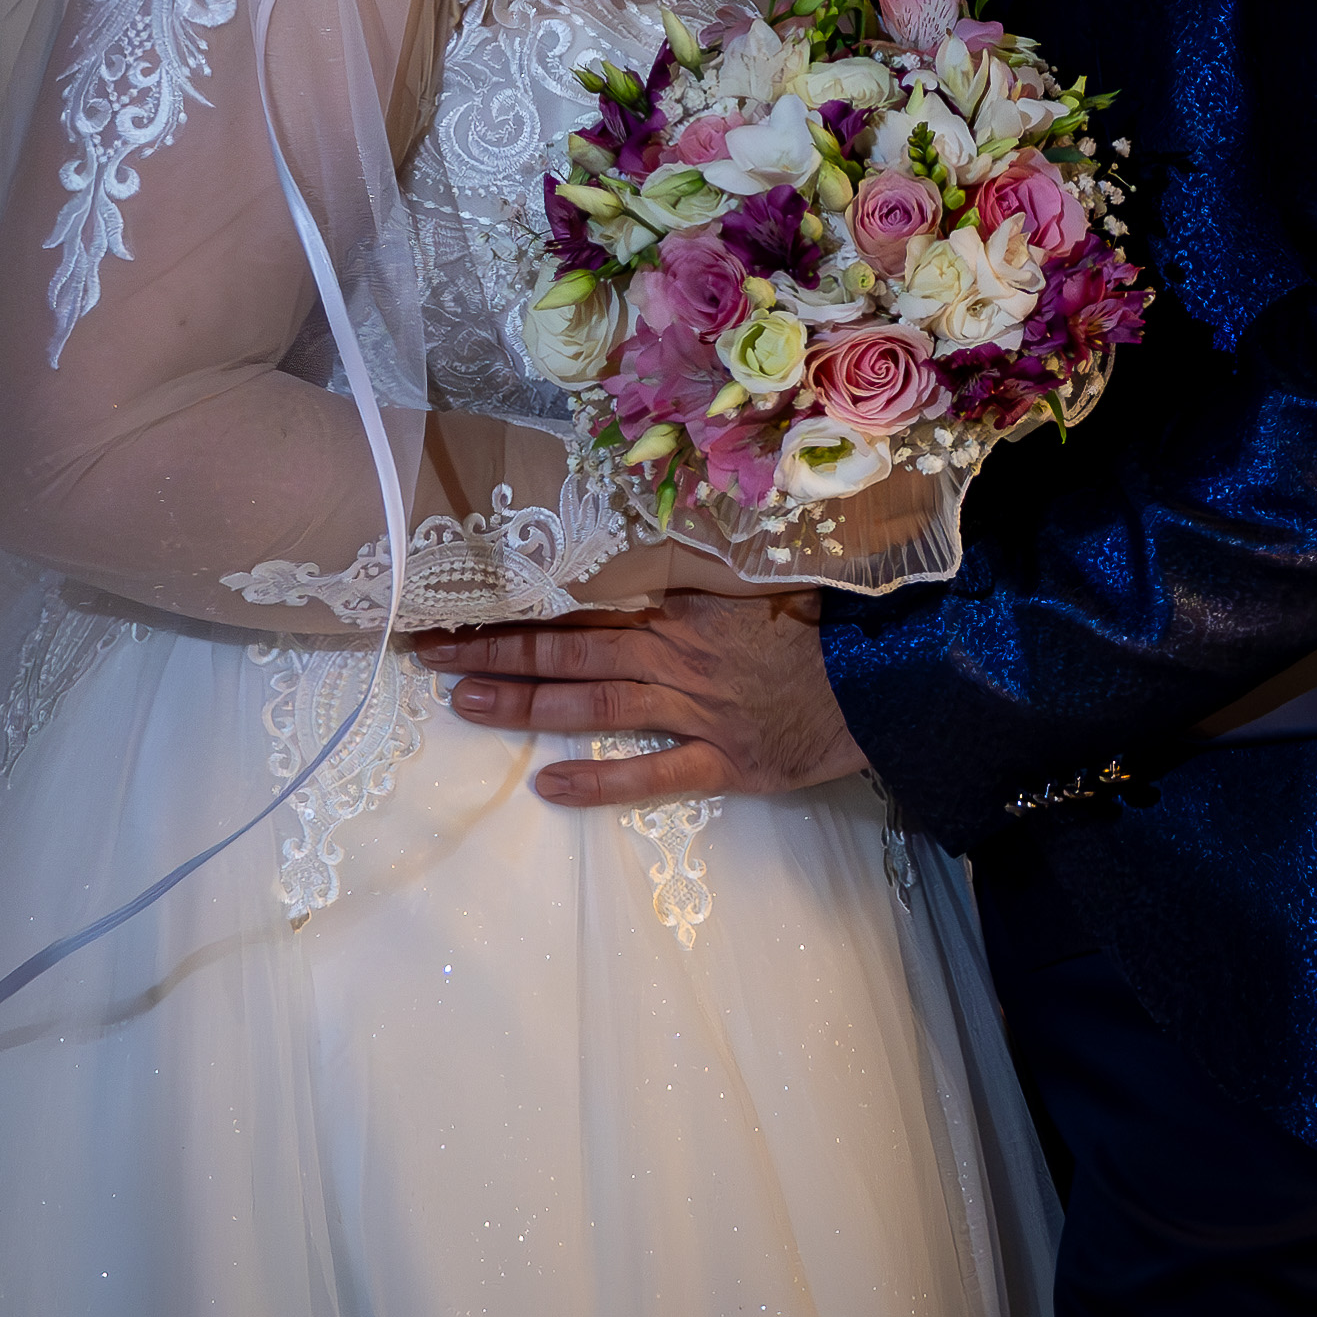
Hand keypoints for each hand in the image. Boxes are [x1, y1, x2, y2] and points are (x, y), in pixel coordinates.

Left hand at [415, 591, 866, 807]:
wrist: (890, 679)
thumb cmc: (830, 623)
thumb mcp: (765, 574)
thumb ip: (705, 565)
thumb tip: (649, 532)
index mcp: (685, 603)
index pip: (584, 600)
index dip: (520, 601)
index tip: (461, 597)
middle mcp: (678, 653)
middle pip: (570, 648)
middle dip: (495, 648)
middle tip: (426, 650)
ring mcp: (696, 710)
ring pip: (593, 704)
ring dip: (525, 703)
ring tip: (463, 701)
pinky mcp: (723, 761)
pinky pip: (651, 773)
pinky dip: (600, 781)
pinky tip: (547, 785)